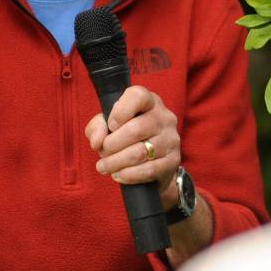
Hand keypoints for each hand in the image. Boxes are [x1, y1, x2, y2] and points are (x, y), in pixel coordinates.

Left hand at [84, 85, 181, 207]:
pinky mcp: (173, 160)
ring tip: (104, 166)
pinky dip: (128, 175)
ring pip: (140, 152)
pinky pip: (148, 170)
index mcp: (149, 101)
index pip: (137, 96)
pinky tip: (118, 174)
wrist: (154, 162)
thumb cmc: (127, 138)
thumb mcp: (109, 126)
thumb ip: (97, 127)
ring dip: (116, 162)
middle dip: (112, 145)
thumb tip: (98, 141)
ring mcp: (171, 139)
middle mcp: (164, 117)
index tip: (110, 125)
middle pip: (135, 129)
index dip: (119, 112)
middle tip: (102, 153)